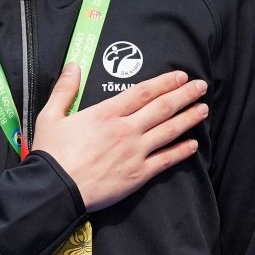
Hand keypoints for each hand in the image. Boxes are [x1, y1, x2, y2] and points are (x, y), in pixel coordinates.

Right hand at [29, 63, 208, 212]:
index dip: (164, 82)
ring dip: (188, 118)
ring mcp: (135, 152)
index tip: (180, 76)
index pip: (143, 92)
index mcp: (106, 113)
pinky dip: (181, 151)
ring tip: (203, 109)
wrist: (55, 189)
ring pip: (169, 131)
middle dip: (184, 95)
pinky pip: (165, 160)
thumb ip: (65, 89)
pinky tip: (193, 144)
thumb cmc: (51, 153)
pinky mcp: (138, 174)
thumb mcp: (51, 116)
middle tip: (201, 86)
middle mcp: (126, 129)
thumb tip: (73, 65)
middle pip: (162, 107)